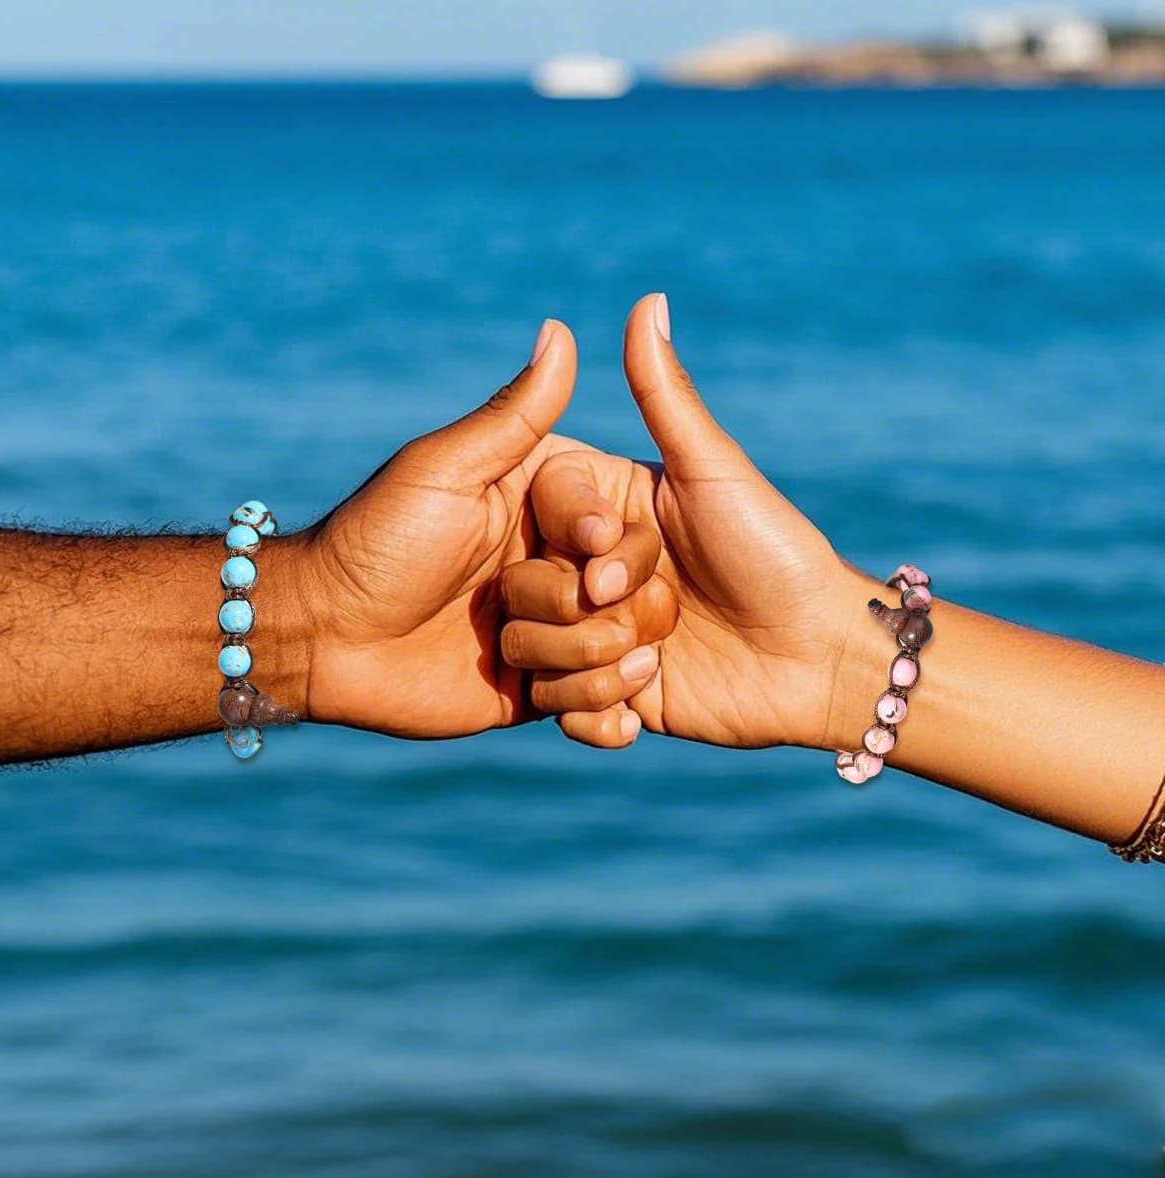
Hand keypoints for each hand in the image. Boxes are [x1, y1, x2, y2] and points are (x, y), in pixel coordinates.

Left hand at [291, 320, 666, 739]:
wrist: (324, 639)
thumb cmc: (378, 543)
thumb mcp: (445, 472)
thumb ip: (513, 414)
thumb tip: (561, 328)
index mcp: (553, 511)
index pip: (629, 531)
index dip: (613, 551)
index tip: (583, 559)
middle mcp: (564, 566)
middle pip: (640, 596)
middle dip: (589, 617)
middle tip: (514, 615)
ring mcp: (558, 630)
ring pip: (627, 653)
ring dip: (579, 665)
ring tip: (514, 659)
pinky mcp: (545, 686)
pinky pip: (605, 704)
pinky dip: (594, 712)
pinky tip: (547, 701)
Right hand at [501, 294, 861, 750]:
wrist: (817, 658)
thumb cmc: (773, 553)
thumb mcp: (714, 473)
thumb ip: (667, 396)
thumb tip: (648, 299)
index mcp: (602, 511)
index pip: (542, 515)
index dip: (576, 541)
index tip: (618, 558)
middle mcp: (585, 571)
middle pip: (525, 590)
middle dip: (593, 613)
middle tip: (660, 614)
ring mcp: (592, 635)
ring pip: (531, 652)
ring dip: (596, 664)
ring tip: (659, 660)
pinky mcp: (606, 694)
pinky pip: (560, 709)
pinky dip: (594, 713)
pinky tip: (646, 700)